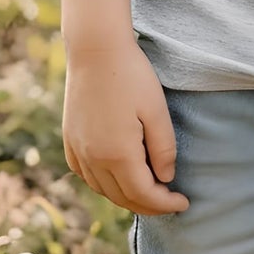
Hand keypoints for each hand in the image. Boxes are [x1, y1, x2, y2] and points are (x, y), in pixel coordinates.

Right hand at [63, 38, 189, 215]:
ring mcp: (78, 151)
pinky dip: (104, 184)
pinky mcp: (70, 140)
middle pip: (123, 198)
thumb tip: (165, 179)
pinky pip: (86, 175)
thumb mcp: (156, 110)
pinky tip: (116, 176)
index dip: (165, 204)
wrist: (95, 49)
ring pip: (103, 190)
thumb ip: (163, 148)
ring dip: (126, 196)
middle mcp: (94, 159)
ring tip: (147, 190)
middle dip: (148, 205)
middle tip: (169, 201)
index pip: (144, 195)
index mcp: (118, 154)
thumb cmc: (131, 75)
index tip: (184, 203)